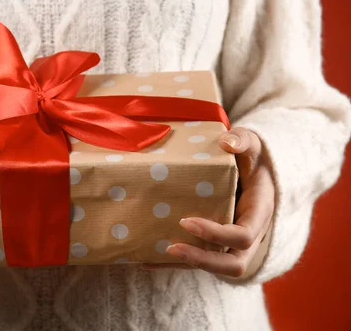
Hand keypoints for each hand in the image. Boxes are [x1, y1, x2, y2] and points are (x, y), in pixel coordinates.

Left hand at [145, 127, 274, 277]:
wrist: (257, 172)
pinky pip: (200, 259)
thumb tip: (226, 142)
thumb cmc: (253, 158)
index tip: (187, 221)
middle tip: (171, 247)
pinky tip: (147, 259)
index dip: (216, 234)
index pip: (243, 236)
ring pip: (216, 267)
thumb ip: (242, 140)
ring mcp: (235, 243)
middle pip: (234, 264)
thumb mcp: (253, 144)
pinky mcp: (219, 244)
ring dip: (186, 264)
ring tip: (153, 256)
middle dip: (202, 260)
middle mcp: (251, 234)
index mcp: (260, 213)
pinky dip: (175, 263)